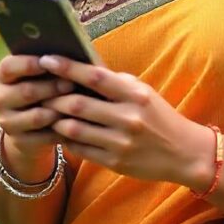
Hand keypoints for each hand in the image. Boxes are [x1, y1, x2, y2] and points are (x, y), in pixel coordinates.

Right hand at [0, 54, 75, 160]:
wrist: (34, 122)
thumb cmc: (45, 85)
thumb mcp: (43, 72)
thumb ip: (50, 62)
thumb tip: (68, 57)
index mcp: (2, 75)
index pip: (8, 67)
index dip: (28, 63)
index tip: (49, 61)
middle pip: (26, 92)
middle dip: (52, 87)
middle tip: (72, 83)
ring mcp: (7, 121)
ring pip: (37, 116)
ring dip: (59, 109)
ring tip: (77, 104)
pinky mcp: (19, 141)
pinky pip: (44, 136)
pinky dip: (61, 129)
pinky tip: (75, 122)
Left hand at [37, 55, 212, 189]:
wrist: (184, 153)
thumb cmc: (159, 116)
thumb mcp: (143, 93)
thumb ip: (115, 82)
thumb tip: (82, 68)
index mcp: (135, 95)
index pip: (94, 77)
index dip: (67, 67)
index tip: (46, 60)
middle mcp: (128, 118)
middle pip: (78, 104)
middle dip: (54, 96)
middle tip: (39, 90)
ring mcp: (120, 143)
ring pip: (74, 129)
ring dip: (56, 119)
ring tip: (47, 111)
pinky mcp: (115, 163)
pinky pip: (81, 149)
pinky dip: (67, 139)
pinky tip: (61, 131)